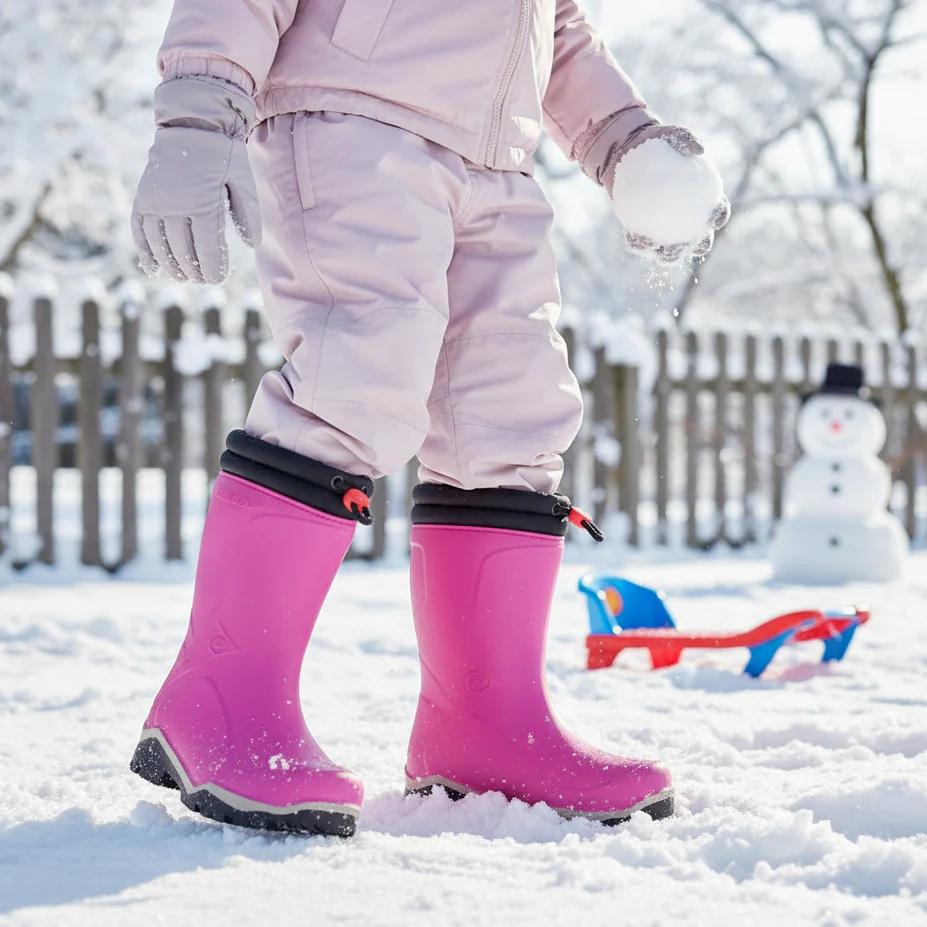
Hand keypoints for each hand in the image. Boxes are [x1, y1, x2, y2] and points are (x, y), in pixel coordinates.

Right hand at [131, 77, 261, 283]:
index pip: (207, 248)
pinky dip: (145, 251)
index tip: (217, 278)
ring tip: (182, 277)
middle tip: (202, 279)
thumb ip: (248, 215)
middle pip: (183, 250)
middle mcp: (176, 204)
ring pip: (159, 245)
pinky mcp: (142, 197)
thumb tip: (251, 244)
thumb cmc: (223, 155)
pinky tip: (154, 267)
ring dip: (171, 266)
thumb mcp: (243, 182)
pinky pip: (139, 230)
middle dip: (194, 270)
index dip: (212, 268)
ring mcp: (156, 201)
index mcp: (204, 203)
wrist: (192, 122)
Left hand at [611, 125, 729, 264]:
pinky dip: (639, 244)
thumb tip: (699, 150)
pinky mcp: (642, 229)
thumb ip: (687, 140)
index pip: (716, 212)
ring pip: (670, 249)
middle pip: (697, 240)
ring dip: (668, 256)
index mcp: (700, 199)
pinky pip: (641, 241)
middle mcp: (684, 218)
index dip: (719, 217)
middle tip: (691, 246)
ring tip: (661, 253)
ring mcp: (663, 227)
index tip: (714, 216)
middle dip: (697, 247)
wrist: (628, 151)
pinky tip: (635, 240)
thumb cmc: (658, 142)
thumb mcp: (672, 134)